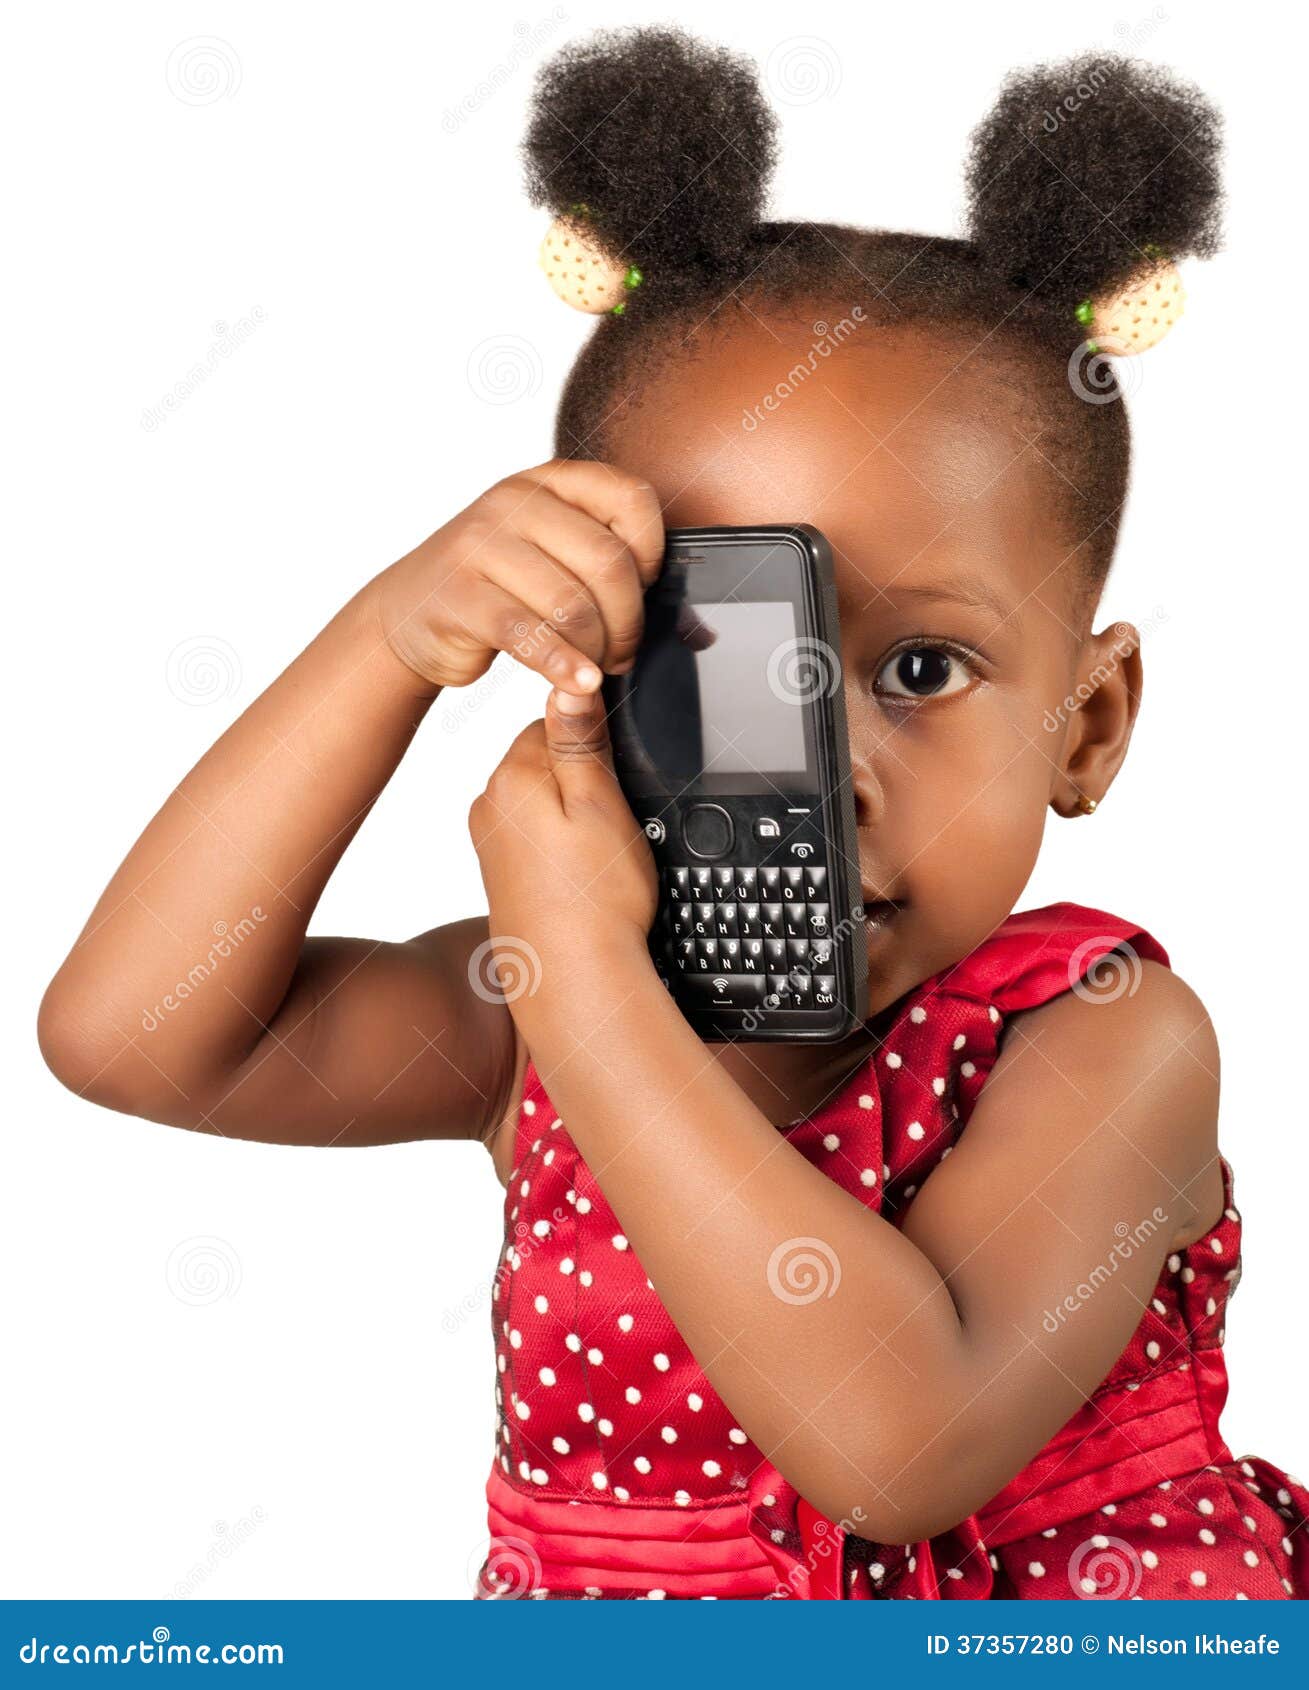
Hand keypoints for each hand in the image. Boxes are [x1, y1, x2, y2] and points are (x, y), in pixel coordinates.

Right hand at [371, 460, 663, 696]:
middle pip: (608, 562)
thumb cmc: (498, 589)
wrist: (409, 615)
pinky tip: (578, 684)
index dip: (653, 555)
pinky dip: (562, 666)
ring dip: (597, 649)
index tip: (645, 592)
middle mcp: (515, 501)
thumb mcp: (554, 561)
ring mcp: (481, 544)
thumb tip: (699, 628)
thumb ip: (616, 576)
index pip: (632, 500)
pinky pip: (528, 634)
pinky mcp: (460, 595)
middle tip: (623, 652)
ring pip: (572, 603)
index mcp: (551, 482)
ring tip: (596, 668)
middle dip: (628, 620)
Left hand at [468, 688, 658, 1018]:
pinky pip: (536, 839)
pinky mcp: (501, 876)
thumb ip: (580, 740)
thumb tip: (567, 681)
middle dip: (584, 782)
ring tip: (601, 859)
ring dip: (574, 818)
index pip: (554, 722)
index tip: (621, 779)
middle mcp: (488, 806)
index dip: (598, 745)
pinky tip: (584, 879)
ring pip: (543, 802)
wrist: (574, 984)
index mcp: (510, 777)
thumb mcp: (600, 805)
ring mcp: (490, 844)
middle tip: (615, 827)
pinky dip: (563, 849)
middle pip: (546, 761)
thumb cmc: (595, 901)